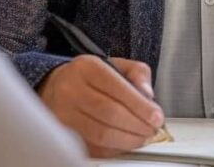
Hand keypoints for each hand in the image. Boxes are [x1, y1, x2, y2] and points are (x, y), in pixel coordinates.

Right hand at [38, 55, 164, 157]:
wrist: (56, 87)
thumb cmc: (90, 78)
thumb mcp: (115, 64)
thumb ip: (137, 73)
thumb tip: (147, 94)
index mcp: (87, 68)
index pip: (118, 89)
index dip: (141, 106)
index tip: (156, 116)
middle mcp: (71, 89)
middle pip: (111, 113)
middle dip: (138, 125)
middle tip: (152, 130)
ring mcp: (64, 113)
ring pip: (102, 133)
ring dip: (128, 140)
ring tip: (142, 138)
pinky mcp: (64, 134)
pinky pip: (93, 147)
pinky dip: (114, 149)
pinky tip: (125, 143)